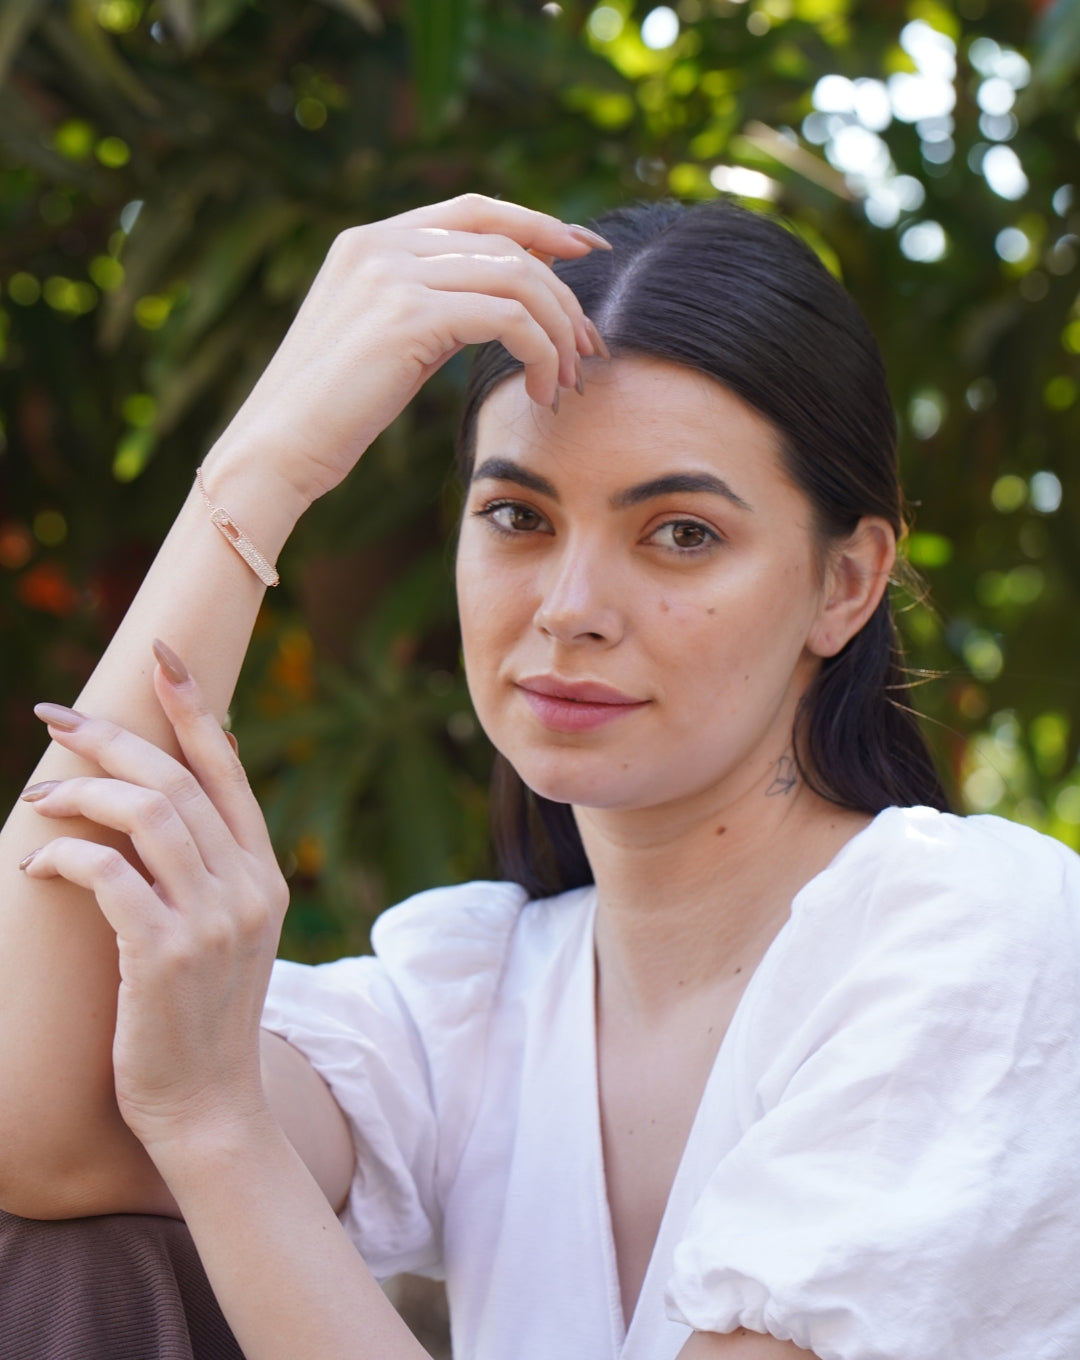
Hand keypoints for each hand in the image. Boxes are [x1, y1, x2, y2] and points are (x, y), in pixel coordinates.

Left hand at [19, 641, 286, 1159]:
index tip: (162, 657)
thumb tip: (169, 798)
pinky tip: (35, 864)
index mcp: (264, 874)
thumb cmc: (197, 1019)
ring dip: (82, 789)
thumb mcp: (224, 934)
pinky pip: (107, 874)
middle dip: (112, 735)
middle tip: (55, 718)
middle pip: (178, 779)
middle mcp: (249, 886)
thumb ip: (210, 868)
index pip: (229, 771)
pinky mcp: (165, 953)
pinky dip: (64, 855)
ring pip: (147, 812)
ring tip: (38, 796)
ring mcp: (213, 919)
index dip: (194, 709)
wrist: (210, 1109)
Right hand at [207, 193, 610, 507]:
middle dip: (561, 293)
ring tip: (566, 379)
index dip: (538, 224)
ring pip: (516, 279)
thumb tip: (504, 303)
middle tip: (588, 345)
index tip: (586, 250)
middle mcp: (378, 245)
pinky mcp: (407, 316)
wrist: (277, 451)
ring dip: (557, 329)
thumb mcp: (386, 343)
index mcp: (369, 242)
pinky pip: (507, 318)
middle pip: (506, 244)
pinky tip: (540, 390)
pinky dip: (540, 351)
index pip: (474, 210)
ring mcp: (390, 276)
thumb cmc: (332, 415)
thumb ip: (434, 306)